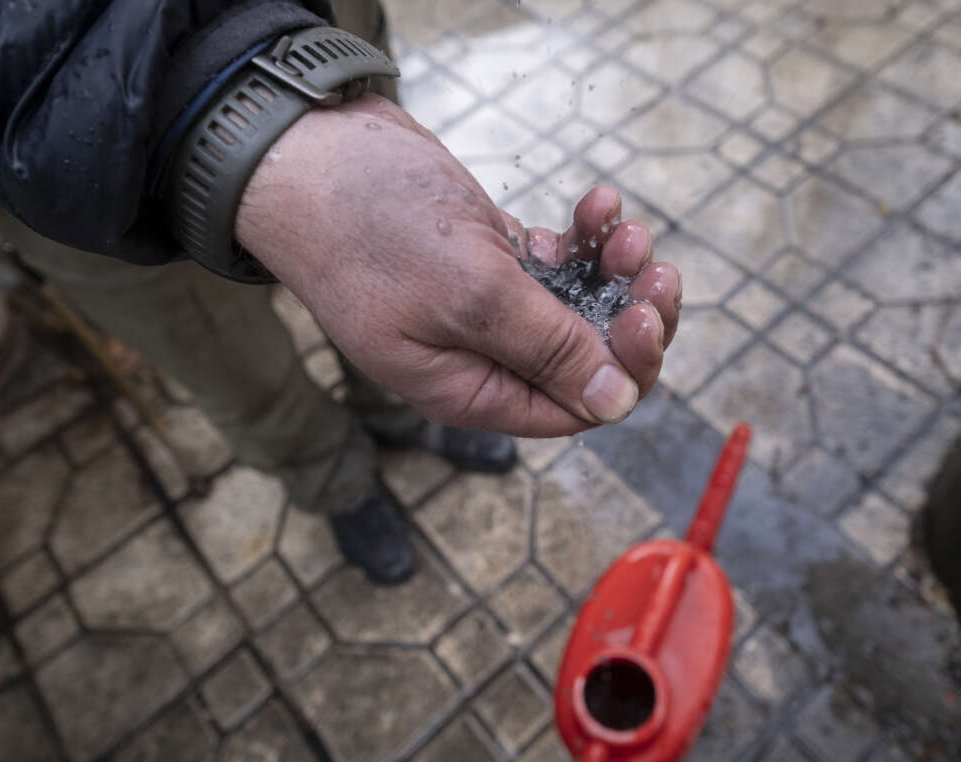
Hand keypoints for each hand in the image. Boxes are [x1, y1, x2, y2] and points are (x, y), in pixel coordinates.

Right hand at [235, 94, 680, 436]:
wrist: (308, 155)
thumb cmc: (368, 231)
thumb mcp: (468, 295)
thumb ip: (545, 348)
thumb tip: (615, 401)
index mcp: (472, 390)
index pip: (574, 408)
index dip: (623, 370)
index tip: (638, 314)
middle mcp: (484, 357)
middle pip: (586, 360)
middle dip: (630, 317)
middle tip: (652, 270)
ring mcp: (488, 306)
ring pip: (578, 308)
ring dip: (614, 271)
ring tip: (621, 227)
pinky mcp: (489, 258)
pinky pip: (557, 264)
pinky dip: (584, 238)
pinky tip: (594, 205)